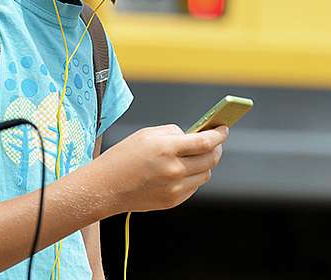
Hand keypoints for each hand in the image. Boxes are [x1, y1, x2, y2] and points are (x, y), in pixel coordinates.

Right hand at [93, 124, 227, 213]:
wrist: (106, 187)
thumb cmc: (123, 157)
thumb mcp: (147, 134)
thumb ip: (173, 132)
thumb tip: (193, 135)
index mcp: (166, 148)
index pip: (205, 142)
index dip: (219, 134)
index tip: (224, 129)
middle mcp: (173, 170)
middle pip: (210, 159)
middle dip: (217, 148)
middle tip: (216, 142)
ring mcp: (174, 188)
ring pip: (205, 174)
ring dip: (206, 163)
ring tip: (199, 156)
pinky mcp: (172, 201)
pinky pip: (194, 187)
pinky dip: (194, 177)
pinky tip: (185, 170)